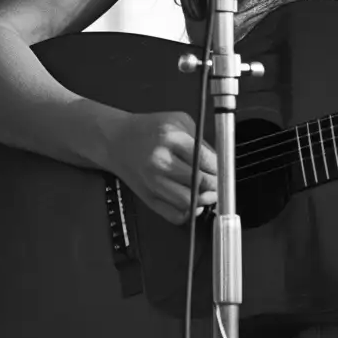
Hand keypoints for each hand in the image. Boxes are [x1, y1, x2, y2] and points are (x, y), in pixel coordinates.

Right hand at [102, 108, 216, 225]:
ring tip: (207, 193)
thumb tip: (219, 163)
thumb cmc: (148, 129)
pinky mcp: (148, 197)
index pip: (208, 162)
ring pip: (190, 202)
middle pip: (202, 183)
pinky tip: (192, 203)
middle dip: (216, 185)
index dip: (221, 169)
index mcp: (171, 139)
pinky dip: (188, 213)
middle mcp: (161, 161)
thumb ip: (202, 141)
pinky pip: (175, 215)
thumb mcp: (179, 122)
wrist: (115, 139)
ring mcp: (153, 181)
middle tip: (217, 182)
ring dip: (205, 200)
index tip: (223, 171)